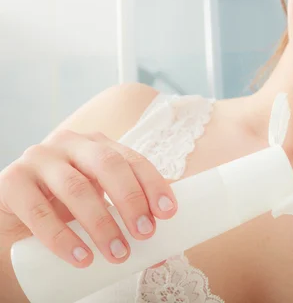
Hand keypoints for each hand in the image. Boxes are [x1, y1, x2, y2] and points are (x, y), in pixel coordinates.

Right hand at [0, 130, 176, 268]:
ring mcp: (39, 159)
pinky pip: (39, 211)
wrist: (14, 214)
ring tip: (118, 253)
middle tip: (145, 233)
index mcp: (97, 145)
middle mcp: (69, 144)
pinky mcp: (12, 181)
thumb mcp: (98, 204)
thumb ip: (126, 220)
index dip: (152, 183)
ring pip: (76, 188)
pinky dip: (63, 238)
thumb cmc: (64, 207)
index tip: (168, 212)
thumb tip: (163, 253)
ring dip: (101, 223)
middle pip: (107, 164)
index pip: (132, 159)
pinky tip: (82, 257)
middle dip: (130, 199)